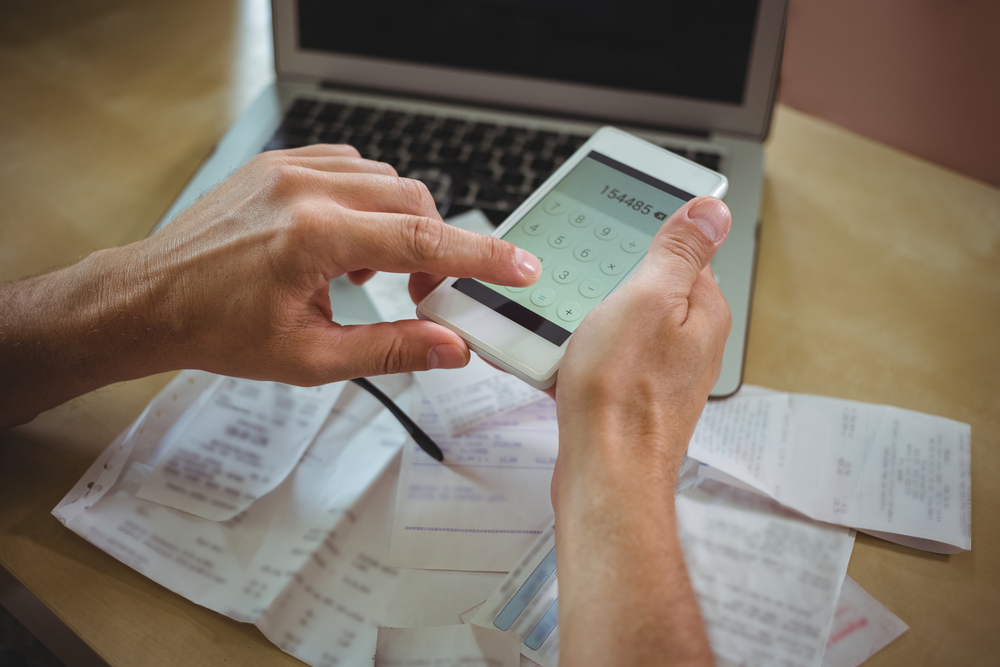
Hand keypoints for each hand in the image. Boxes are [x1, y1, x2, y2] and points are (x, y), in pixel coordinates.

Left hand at [0, 145, 541, 428]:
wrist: (149, 300)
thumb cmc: (218, 332)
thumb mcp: (311, 358)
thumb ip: (392, 349)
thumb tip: (453, 347)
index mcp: (313, 238)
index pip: (424, 241)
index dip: (483, 257)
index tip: (521, 267)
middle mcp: (304, 189)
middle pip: (413, 202)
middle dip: (437, 247)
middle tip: (425, 294)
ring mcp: (290, 168)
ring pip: (386, 180)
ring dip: (400, 225)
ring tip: (370, 273)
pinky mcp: (279, 163)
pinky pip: (350, 167)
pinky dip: (368, 201)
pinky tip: (349, 241)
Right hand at [551, 195, 731, 502]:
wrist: (603, 474)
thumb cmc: (621, 395)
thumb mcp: (647, 299)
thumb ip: (680, 252)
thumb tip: (712, 210)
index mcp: (702, 310)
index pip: (684, 251)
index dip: (646, 239)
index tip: (616, 238)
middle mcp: (691, 342)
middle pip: (648, 288)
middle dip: (610, 283)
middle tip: (584, 289)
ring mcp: (663, 372)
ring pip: (622, 324)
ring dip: (590, 321)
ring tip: (570, 330)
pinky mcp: (633, 396)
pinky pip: (605, 358)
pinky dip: (582, 354)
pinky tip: (564, 363)